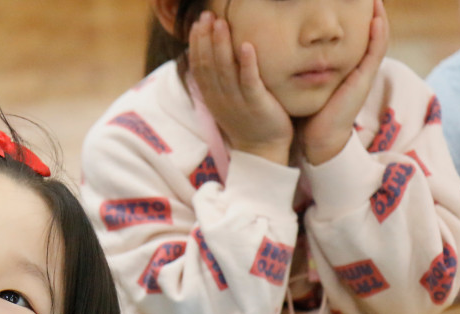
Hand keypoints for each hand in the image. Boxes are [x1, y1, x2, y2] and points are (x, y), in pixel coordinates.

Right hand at [188, 10, 293, 164]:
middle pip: (208, 64)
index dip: (197, 43)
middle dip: (206, 38)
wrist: (262, 150)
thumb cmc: (248, 121)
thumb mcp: (227, 101)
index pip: (198, 65)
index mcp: (211, 96)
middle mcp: (220, 97)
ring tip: (221, 23)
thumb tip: (213, 57)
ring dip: (222, 45)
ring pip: (225, 70)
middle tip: (206, 16)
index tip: (198, 23)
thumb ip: (219, 81)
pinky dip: (248, 63)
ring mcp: (237, 101)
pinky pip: (249, 81)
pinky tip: (247, 45)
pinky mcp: (256, 103)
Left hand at [297, 0, 388, 164]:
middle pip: (368, 33)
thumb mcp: (305, 83)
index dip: (353, 19)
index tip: (345, 0)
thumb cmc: (309, 113)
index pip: (352, 36)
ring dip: (379, 17)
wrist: (318, 138)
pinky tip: (375, 19)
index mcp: (344, 67)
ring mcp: (363, 73)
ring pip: (377, 38)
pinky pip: (376, 53)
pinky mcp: (364, 80)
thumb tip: (283, 50)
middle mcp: (357, 67)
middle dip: (369, 13)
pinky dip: (378, 35)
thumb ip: (301, 68)